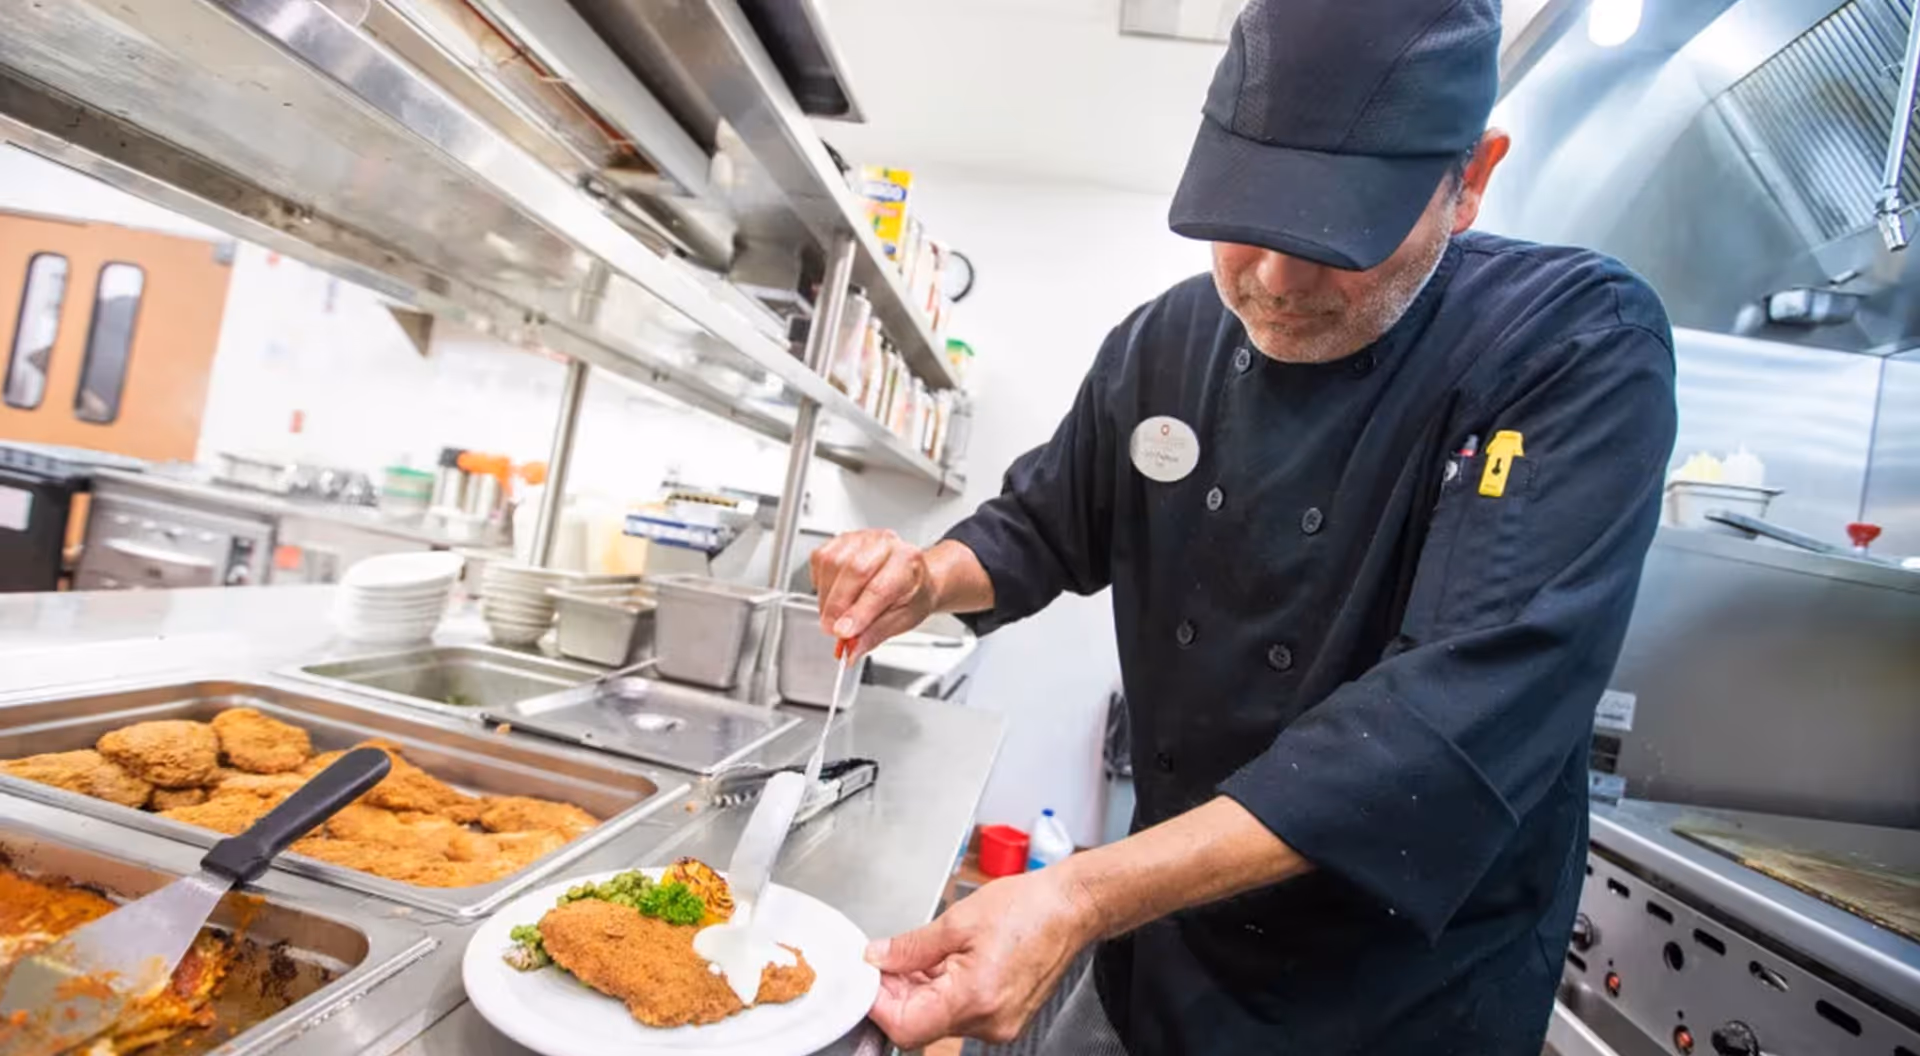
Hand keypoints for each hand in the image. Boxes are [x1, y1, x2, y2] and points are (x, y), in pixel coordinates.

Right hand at [809, 529, 936, 655]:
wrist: (912, 575)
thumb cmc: (912, 593)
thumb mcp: (904, 619)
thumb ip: (875, 634)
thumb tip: (851, 648)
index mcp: (907, 562)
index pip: (879, 588)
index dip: (858, 613)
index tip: (843, 633)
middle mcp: (885, 544)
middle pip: (853, 571)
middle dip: (837, 606)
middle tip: (833, 630)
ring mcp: (861, 538)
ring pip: (832, 564)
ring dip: (827, 597)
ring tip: (837, 615)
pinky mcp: (841, 539)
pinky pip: (820, 560)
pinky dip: (821, 583)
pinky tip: (834, 594)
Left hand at [865, 867, 1098, 1047]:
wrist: (1072, 908)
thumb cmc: (1029, 908)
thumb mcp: (958, 919)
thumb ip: (911, 946)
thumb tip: (878, 958)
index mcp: (974, 998)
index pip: (905, 1026)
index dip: (878, 1003)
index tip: (868, 978)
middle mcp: (988, 1022)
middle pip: (919, 1026)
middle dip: (896, 994)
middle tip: (887, 960)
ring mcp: (999, 1024)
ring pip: (938, 1021)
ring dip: (918, 992)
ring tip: (919, 955)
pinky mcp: (1005, 1017)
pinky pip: (960, 1014)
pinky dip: (942, 993)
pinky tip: (942, 964)